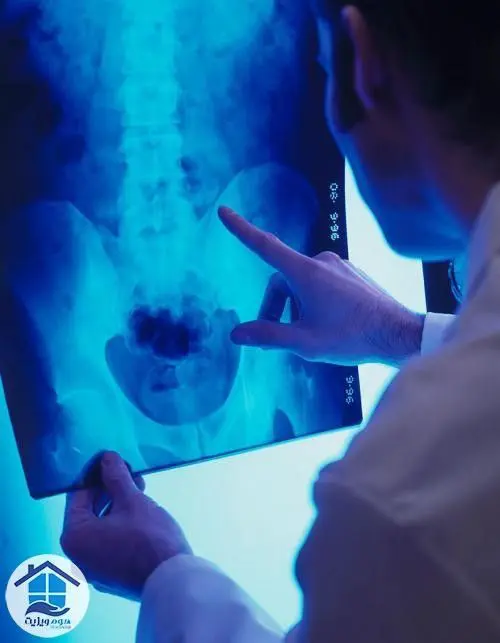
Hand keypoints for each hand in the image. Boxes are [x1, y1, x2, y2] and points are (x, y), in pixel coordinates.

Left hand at [60, 452, 191, 599]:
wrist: (172, 580)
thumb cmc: (148, 536)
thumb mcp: (133, 500)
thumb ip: (117, 477)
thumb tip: (107, 457)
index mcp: (74, 537)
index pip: (78, 495)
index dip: (95, 473)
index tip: (110, 458)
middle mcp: (77, 556)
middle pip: (89, 512)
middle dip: (109, 489)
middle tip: (128, 470)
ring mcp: (93, 568)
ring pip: (101, 526)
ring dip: (117, 505)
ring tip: (139, 486)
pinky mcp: (111, 575)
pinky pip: (109, 541)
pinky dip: (120, 524)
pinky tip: (139, 510)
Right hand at [218, 206, 424, 365]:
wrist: (398, 333)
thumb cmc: (352, 337)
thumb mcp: (304, 342)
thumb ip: (268, 335)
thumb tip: (236, 334)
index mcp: (306, 273)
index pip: (265, 246)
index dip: (242, 229)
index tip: (224, 212)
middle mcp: (322, 261)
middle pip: (283, 280)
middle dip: (276, 307)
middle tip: (281, 335)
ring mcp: (340, 265)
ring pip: (303, 283)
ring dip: (297, 306)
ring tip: (310, 334)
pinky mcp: (352, 273)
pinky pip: (323, 283)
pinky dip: (315, 301)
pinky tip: (329, 325)